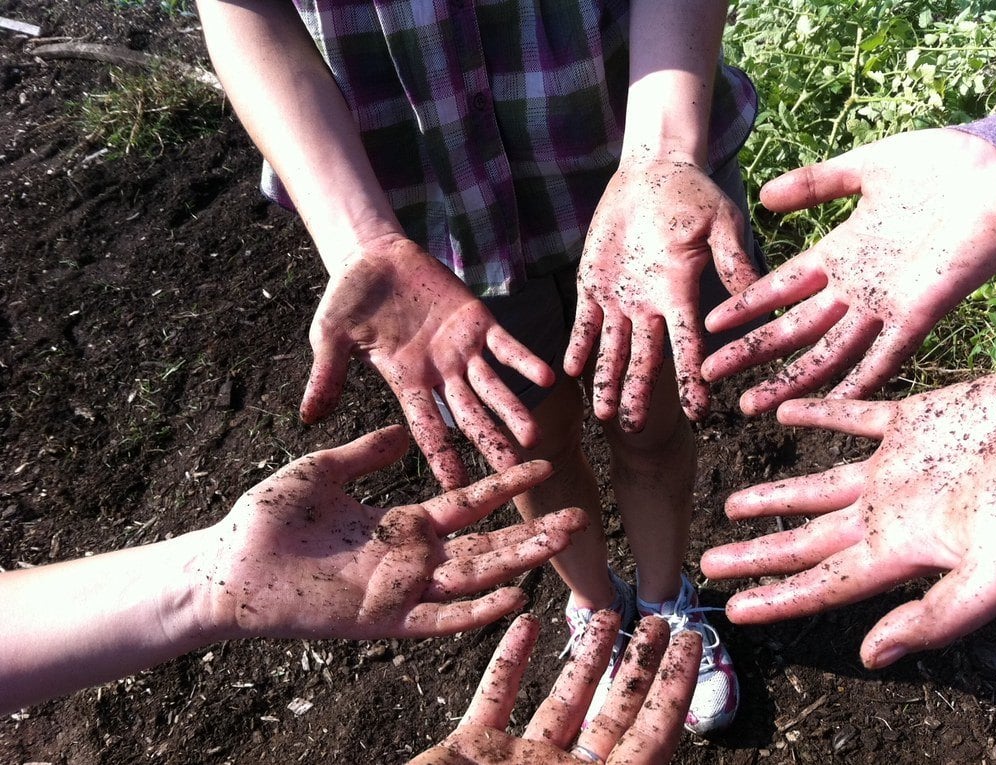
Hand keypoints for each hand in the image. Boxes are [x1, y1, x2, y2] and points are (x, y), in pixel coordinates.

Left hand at [200, 425, 586, 639]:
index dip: (505, 485)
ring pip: (474, 576)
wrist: (227, 565)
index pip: (469, 502)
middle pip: (486, 543)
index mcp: (400, 522)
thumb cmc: (268, 518)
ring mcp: (400, 588)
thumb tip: (404, 427)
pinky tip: (516, 597)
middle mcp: (410, 557)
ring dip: (520, 562)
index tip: (542, 464)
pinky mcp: (381, 619)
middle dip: (531, 531)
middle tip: (579, 516)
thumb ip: (366, 453)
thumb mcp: (324, 471)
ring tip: (562, 542)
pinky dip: (477, 610)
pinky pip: (440, 617)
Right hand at [300, 235, 555, 488]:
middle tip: (511, 474)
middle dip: (488, 442)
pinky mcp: (478, 320)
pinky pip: (506, 344)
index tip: (457, 487)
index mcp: (406, 381)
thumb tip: (306, 417)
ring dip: (512, 410)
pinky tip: (547, 377)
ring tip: (532, 437)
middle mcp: (439, 372)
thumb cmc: (347, 299)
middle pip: (468, 415)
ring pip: (493, 386)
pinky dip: (525, 360)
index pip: (427, 426)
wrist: (373, 256)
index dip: (442, 456)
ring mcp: (461, 348)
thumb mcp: (330, 337)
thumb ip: (327, 375)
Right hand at [409, 611, 701, 764]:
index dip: (673, 690)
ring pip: (561, 701)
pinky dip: (509, 662)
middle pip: (613, 713)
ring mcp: (517, 763)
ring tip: (605, 612)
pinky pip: (496, 699)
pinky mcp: (473, 750)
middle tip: (658, 618)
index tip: (692, 643)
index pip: (650, 737)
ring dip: (583, 657)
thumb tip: (664, 759)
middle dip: (638, 665)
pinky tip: (524, 624)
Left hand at [565, 158, 757, 426]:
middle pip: (645, 359)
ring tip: (603, 412)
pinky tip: (572, 370)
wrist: (654, 173)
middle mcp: (651, 306)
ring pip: (613, 349)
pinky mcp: (593, 285)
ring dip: (608, 379)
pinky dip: (579, 345)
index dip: (691, 379)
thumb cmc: (694, 196)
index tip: (699, 412)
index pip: (688, 345)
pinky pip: (584, 323)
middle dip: (639, 393)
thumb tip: (760, 293)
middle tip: (632, 428)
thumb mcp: (720, 225)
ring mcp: (621, 298)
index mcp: (682, 295)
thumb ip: (733, 259)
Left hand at [700, 370, 995, 667]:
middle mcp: (893, 511)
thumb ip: (935, 616)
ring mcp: (902, 465)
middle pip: (808, 539)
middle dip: (759, 552)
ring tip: (732, 502)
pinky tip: (782, 412)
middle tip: (708, 562)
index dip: (779, 598)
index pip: (824, 583)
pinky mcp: (917, 418)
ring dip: (776, 493)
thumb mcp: (995, 574)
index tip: (732, 609)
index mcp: (904, 549)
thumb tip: (871, 658)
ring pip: (820, 483)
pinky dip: (819, 412)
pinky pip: (855, 415)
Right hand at [702, 128, 995, 414]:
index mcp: (842, 253)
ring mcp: (888, 303)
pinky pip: (887, 354)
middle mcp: (858, 286)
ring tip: (751, 405)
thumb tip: (763, 196)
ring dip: (791, 379)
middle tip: (710, 377)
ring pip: (828, 351)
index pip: (781, 287)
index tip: (710, 326)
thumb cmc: (942, 164)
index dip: (746, 307)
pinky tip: (830, 399)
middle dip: (752, 354)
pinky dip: (859, 378)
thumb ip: (816, 184)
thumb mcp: (866, 169)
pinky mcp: (922, 311)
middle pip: (793, 328)